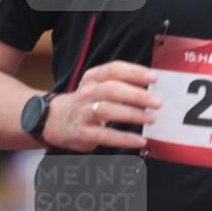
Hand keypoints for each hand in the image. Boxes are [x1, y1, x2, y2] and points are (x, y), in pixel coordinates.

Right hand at [42, 61, 160, 151]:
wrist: (54, 120)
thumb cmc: (85, 104)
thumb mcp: (96, 87)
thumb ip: (118, 85)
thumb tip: (150, 89)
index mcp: (93, 78)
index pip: (114, 70)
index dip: (134, 72)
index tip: (153, 77)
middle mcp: (87, 92)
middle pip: (113, 89)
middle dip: (137, 95)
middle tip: (157, 102)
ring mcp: (84, 113)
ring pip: (109, 110)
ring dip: (133, 114)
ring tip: (151, 118)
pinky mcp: (83, 132)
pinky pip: (106, 135)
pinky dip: (125, 138)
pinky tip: (140, 140)